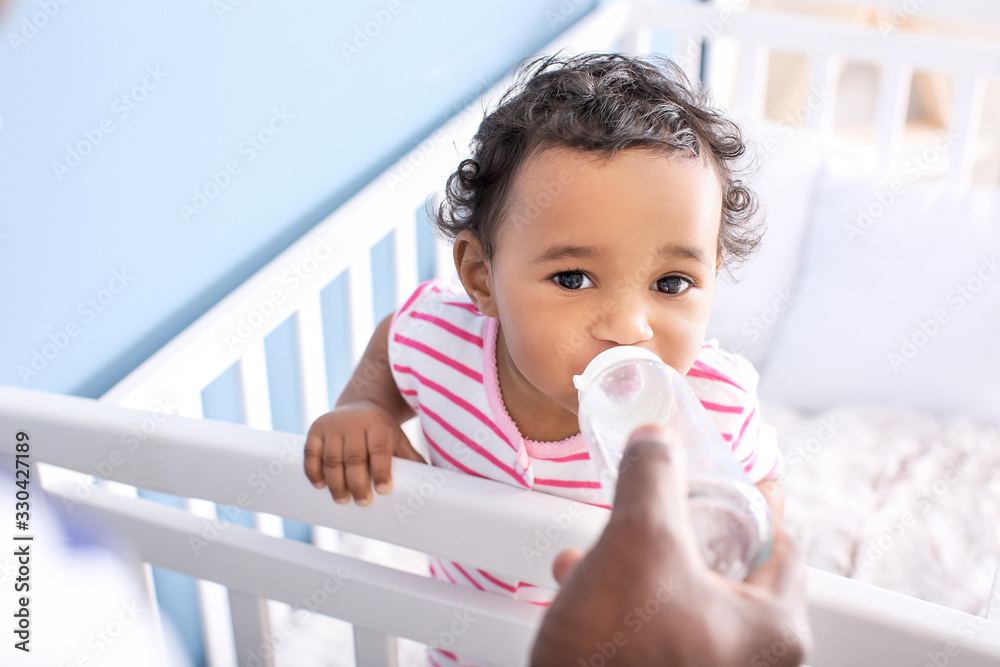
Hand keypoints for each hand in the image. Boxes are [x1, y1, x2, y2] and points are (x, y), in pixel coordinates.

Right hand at [303, 400, 425, 505]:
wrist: (361, 405)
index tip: (383, 490)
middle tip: (362, 502)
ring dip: (335, 483)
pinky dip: (313, 471)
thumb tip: (434, 483)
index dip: (380, 470)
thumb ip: (412, 459)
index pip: (379, 449)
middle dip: (357, 483)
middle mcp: (353, 423)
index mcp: (377, 425)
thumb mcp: (399, 440)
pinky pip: (310, 453)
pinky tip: (320, 486)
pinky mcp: (315, 429)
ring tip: (343, 500)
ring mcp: (332, 426)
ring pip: (331, 458)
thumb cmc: (383, 432)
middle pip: (353, 457)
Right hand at [531, 424, 810, 666]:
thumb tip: (657, 441)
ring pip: (681, 594)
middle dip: (685, 526)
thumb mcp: (638, 541)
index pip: (781, 542)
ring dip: (644, 557)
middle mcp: (747, 658)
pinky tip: (580, 576)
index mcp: (770, 627)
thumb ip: (653, 479)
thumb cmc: (620, 654)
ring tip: (612, 532)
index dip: (753, 497)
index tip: (738, 471)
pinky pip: (650, 624)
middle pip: (727, 567)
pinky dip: (622, 594)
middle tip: (671, 495)